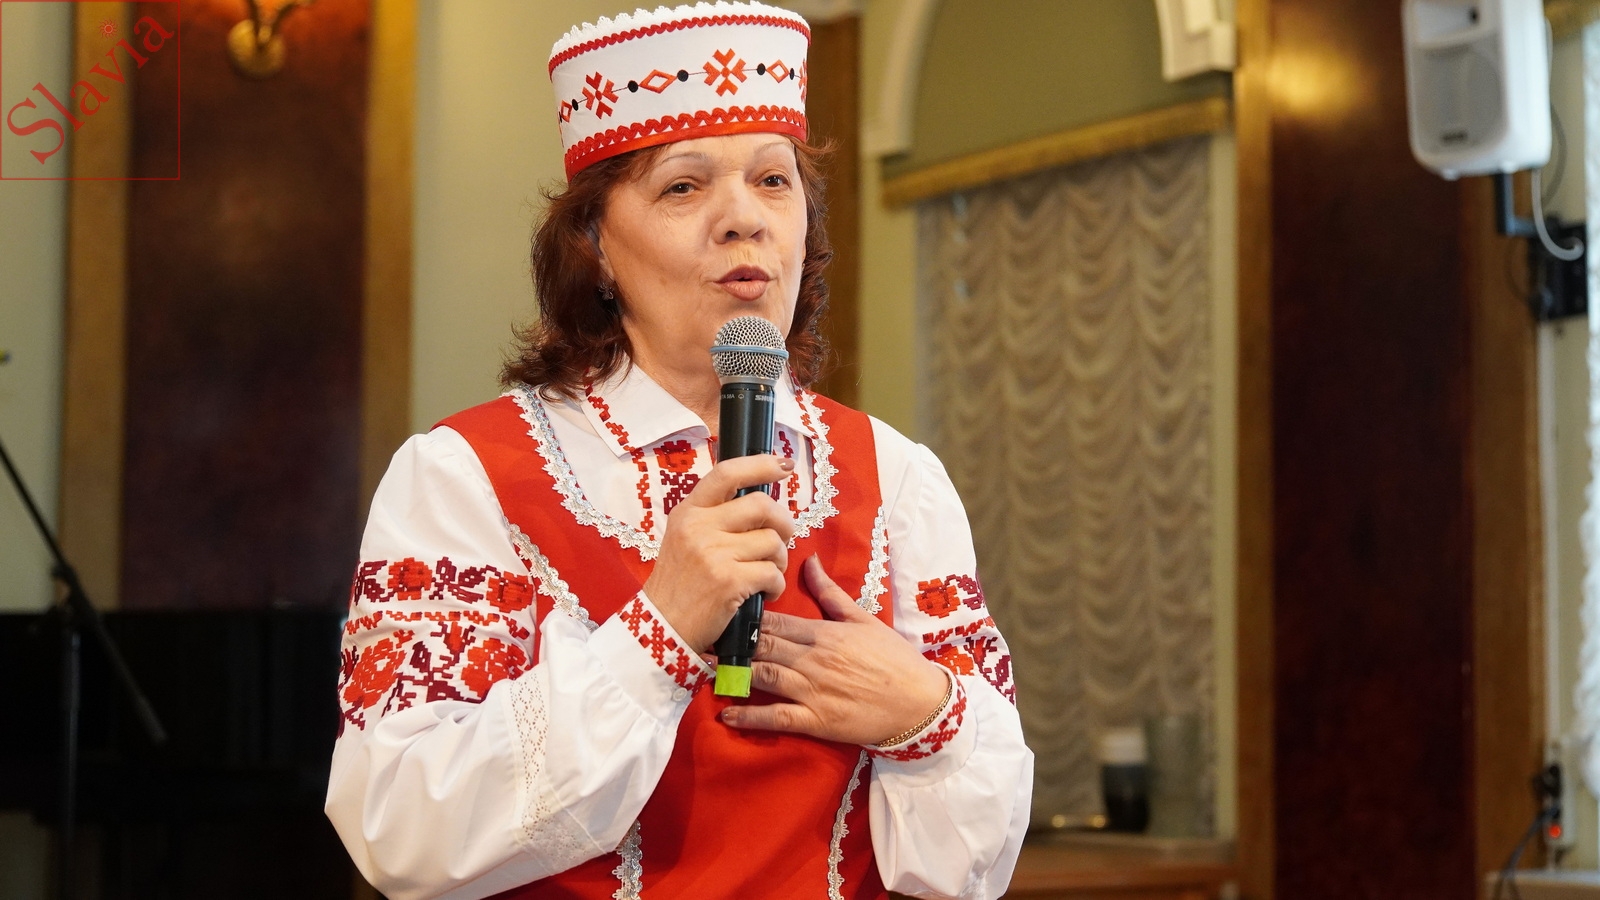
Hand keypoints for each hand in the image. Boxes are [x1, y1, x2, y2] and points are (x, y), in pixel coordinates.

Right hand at [643, 454, 795, 652]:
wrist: (662, 627)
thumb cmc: (680, 584)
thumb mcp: (685, 538)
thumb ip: (716, 517)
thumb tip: (763, 503)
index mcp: (689, 512)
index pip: (726, 473)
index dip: (759, 464)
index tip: (783, 465)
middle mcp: (699, 527)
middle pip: (761, 505)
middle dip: (784, 522)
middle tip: (782, 538)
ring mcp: (714, 554)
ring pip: (772, 541)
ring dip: (779, 560)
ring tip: (766, 573)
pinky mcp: (729, 581)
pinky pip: (773, 573)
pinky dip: (776, 585)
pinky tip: (764, 593)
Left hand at [720, 555, 950, 745]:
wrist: (919, 702)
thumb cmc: (894, 659)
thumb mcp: (864, 620)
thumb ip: (832, 594)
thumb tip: (809, 561)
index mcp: (824, 633)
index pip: (775, 621)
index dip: (745, 618)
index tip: (723, 613)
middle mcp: (813, 660)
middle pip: (761, 646)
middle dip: (731, 642)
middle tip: (702, 636)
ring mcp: (812, 691)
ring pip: (763, 676)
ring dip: (733, 672)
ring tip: (706, 667)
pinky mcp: (816, 720)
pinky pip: (775, 717)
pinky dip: (749, 716)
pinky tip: (727, 713)